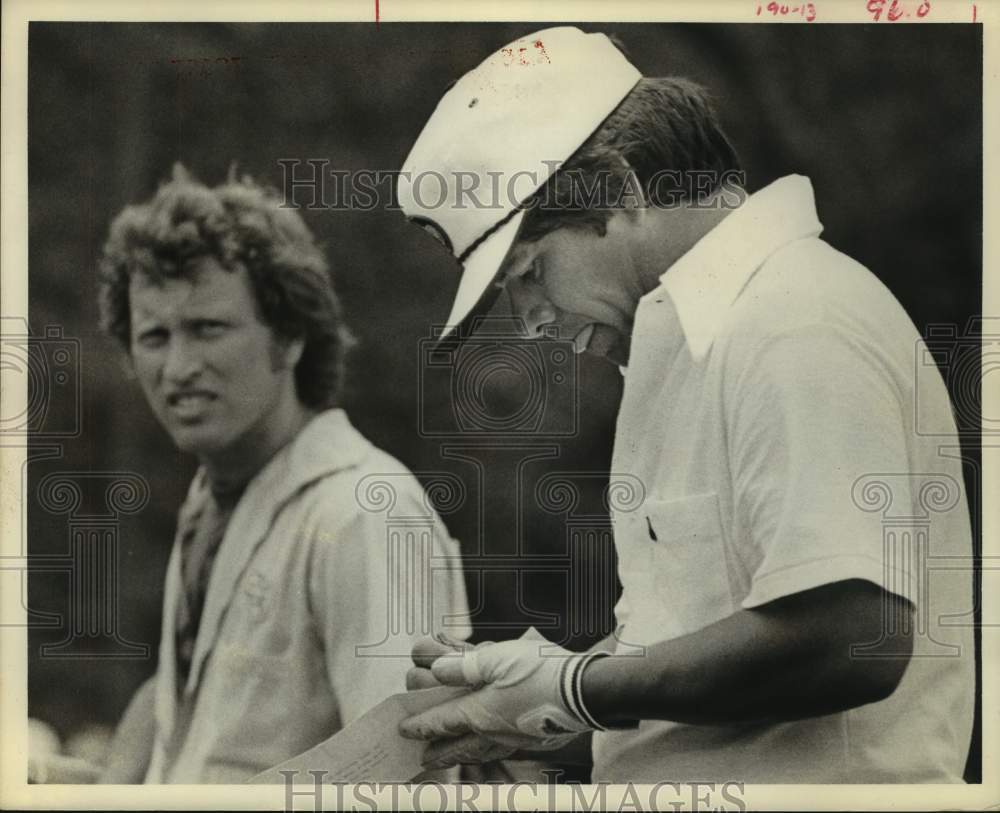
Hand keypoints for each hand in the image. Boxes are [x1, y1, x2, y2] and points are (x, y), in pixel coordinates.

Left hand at [399, 638, 593, 757]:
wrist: (584, 692)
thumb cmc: (541, 672)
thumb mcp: (495, 658)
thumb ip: (462, 666)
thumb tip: (438, 670)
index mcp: (480, 712)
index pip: (442, 721)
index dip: (422, 725)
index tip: (405, 730)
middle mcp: (494, 732)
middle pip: (459, 746)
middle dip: (440, 752)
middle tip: (425, 758)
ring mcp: (517, 739)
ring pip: (482, 752)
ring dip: (463, 755)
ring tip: (456, 757)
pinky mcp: (537, 739)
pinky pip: (505, 750)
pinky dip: (492, 752)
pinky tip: (497, 747)